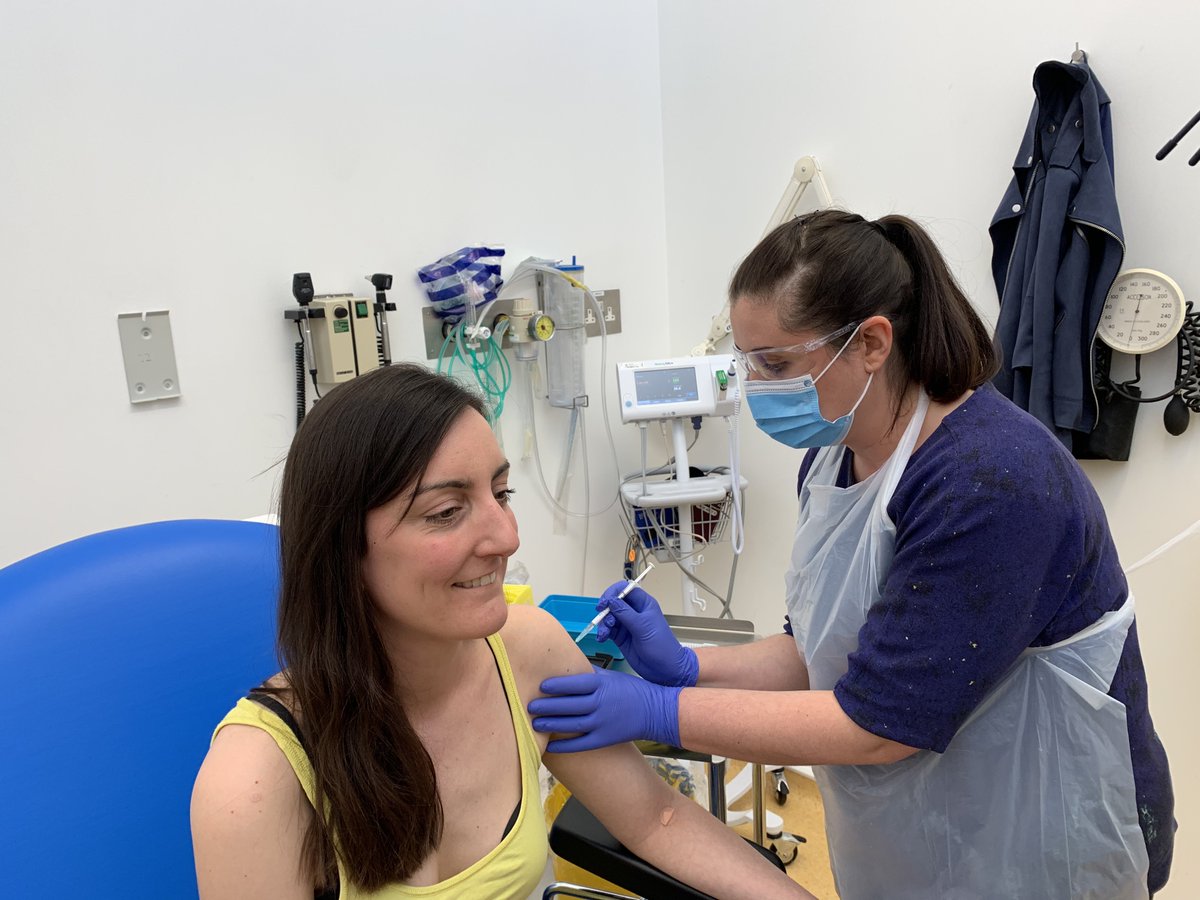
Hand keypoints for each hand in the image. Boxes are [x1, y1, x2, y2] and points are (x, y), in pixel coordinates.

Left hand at [528, 665, 681, 752]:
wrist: (656, 711)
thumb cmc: (631, 690)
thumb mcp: (611, 676)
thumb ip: (590, 673)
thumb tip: (567, 667)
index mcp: (601, 685)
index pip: (573, 684)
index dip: (555, 686)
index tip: (540, 687)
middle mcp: (600, 703)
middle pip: (568, 705)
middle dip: (546, 706)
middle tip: (529, 706)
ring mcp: (602, 723)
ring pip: (571, 725)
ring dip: (551, 725)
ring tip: (534, 724)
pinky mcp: (604, 739)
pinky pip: (580, 745)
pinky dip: (564, 747)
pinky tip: (550, 746)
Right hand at [595, 583, 698, 687]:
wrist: (664, 669)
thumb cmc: (663, 647)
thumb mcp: (644, 627)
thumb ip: (626, 613)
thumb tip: (612, 601)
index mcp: (644, 604)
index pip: (626, 589)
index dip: (614, 592)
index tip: (606, 601)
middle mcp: (635, 612)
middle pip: (614, 602)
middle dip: (606, 608)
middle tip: (601, 615)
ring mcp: (627, 624)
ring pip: (609, 616)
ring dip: (603, 623)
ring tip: (605, 632)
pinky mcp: (621, 636)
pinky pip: (608, 629)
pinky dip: (603, 632)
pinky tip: (603, 638)